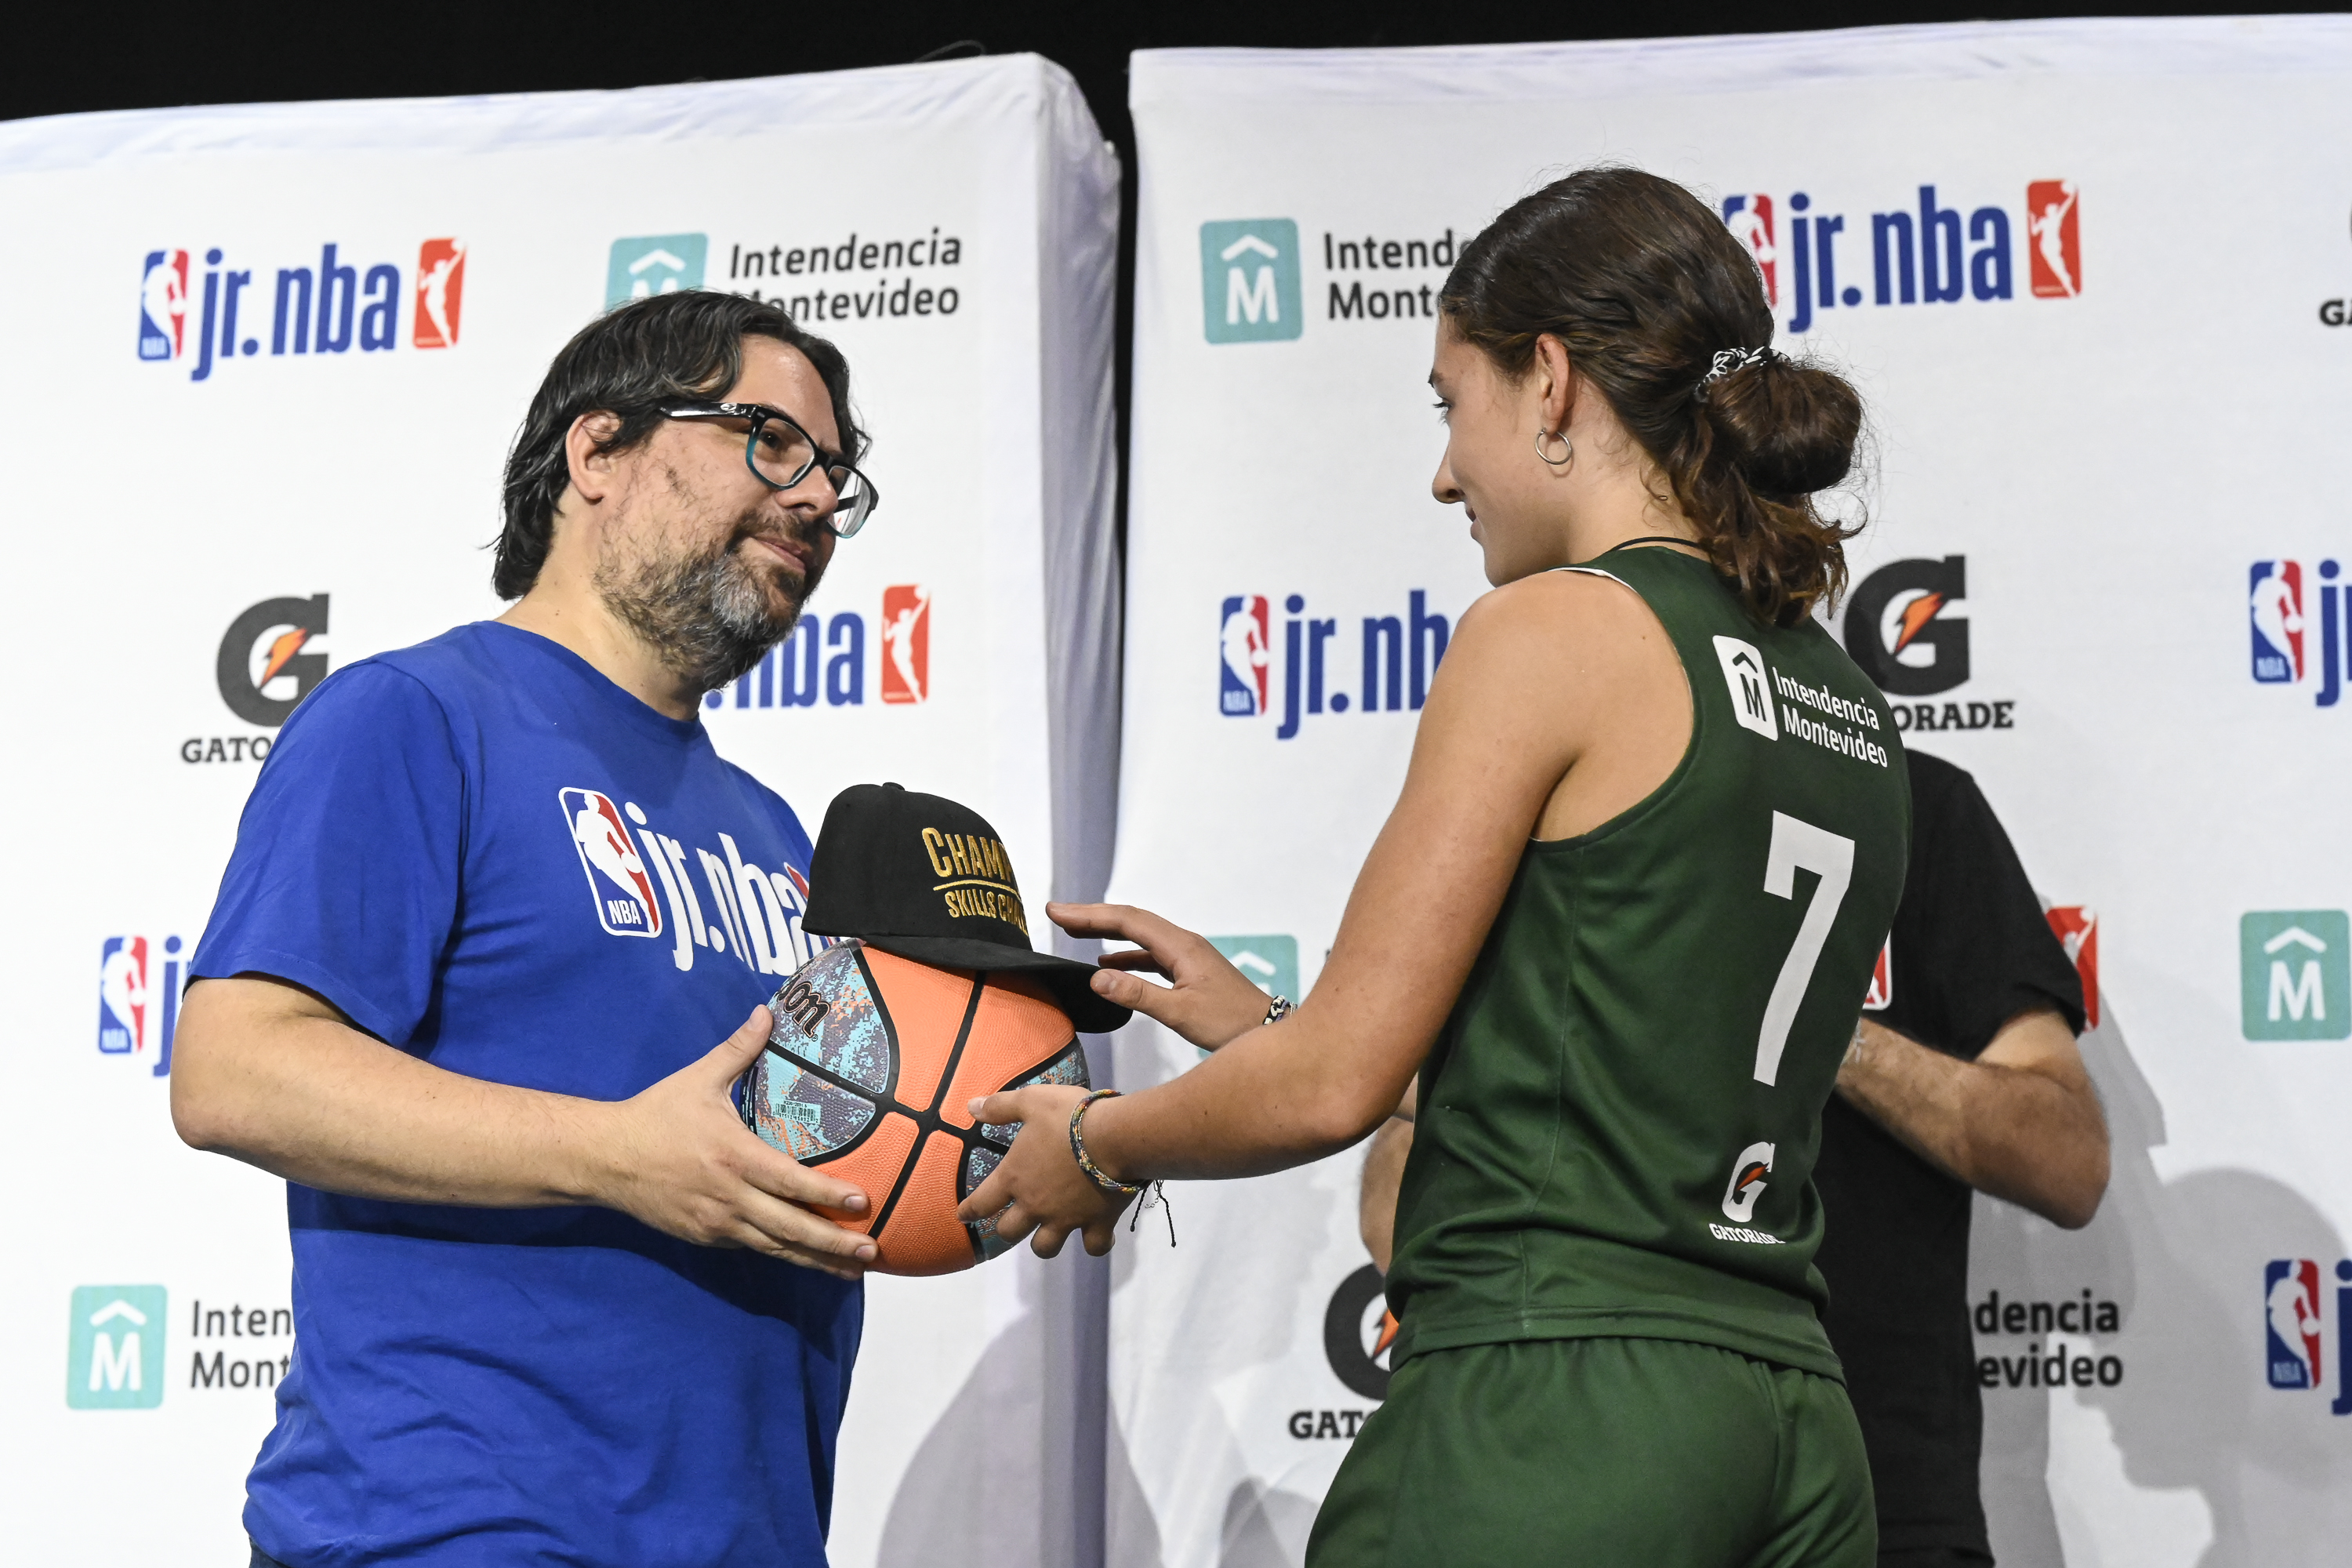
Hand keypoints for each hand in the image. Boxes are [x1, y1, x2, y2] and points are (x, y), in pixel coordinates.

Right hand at [589, 1007, 876, 1279]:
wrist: (604, 1159)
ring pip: (775, 1248)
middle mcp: (730, 1197)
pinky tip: (808, 1259)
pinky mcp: (705, 1238)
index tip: (862, 1202)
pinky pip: (751, 1248)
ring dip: (815, 1260)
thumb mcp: (699, 1078)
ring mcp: (717, 1224)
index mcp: (734, 1157)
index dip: (826, 1195)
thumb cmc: (656, 1115)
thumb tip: (767, 1010)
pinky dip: (782, 1254)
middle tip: (871, 1253)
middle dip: (833, 1244)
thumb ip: (739, 1048)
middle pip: (790, 1229)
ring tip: (852, 1271)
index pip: (789, 1181)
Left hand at [955, 1084, 1133, 1257]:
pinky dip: (1095, 1244)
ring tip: (1048, 1235)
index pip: (981, 1202)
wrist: (1114, 1137)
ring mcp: (1066, 1219)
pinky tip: (1096, 1237)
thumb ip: (1000, 1107)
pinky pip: (1094, 1246)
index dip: (969, 1210)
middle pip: (1009, 1232)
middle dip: (1006, 1230)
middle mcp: (1035, 1206)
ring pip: (1045, 1248)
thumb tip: (971, 1108)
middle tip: (1011, 1223)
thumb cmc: (1068, 1118)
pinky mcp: (1097, 1224)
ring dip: (1043, 1244)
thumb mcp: (1031, 1101)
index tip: (963, 1215)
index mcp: (1014, 1178)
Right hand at [1047, 901, 1277, 1049]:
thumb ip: (1138, 994)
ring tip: (1074, 932)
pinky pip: (1150, 955)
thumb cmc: (1231, 1023)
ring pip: (1140, 936)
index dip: (1089, 914)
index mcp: (1181, 947)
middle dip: (1092, 916)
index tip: (1057, 912)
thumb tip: (1096, 976)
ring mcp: (1187, 956)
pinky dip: (1125, 955)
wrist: (1268, 1030)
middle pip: (1131, 920)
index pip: (1127, 921)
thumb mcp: (1180, 1012)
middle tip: (1056, 914)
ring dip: (1107, 932)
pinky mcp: (1189, 971)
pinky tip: (1108, 964)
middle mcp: (1184, 944)